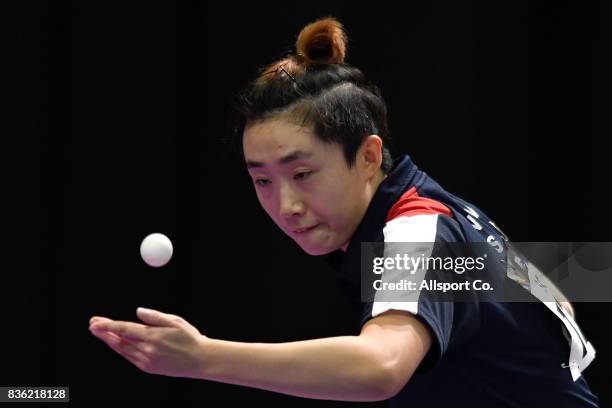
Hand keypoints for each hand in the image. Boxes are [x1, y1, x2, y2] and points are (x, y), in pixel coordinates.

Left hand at [89, 308, 206, 377]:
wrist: (200, 360)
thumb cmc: (190, 338)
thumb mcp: (175, 321)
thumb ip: (155, 316)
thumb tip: (138, 311)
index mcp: (153, 337)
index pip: (125, 329)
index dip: (108, 326)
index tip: (95, 323)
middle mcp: (147, 350)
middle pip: (120, 340)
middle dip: (105, 332)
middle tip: (93, 325)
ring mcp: (146, 361)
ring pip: (123, 349)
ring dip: (110, 341)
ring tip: (101, 333)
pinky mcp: (148, 368)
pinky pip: (129, 357)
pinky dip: (121, 349)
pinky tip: (117, 343)